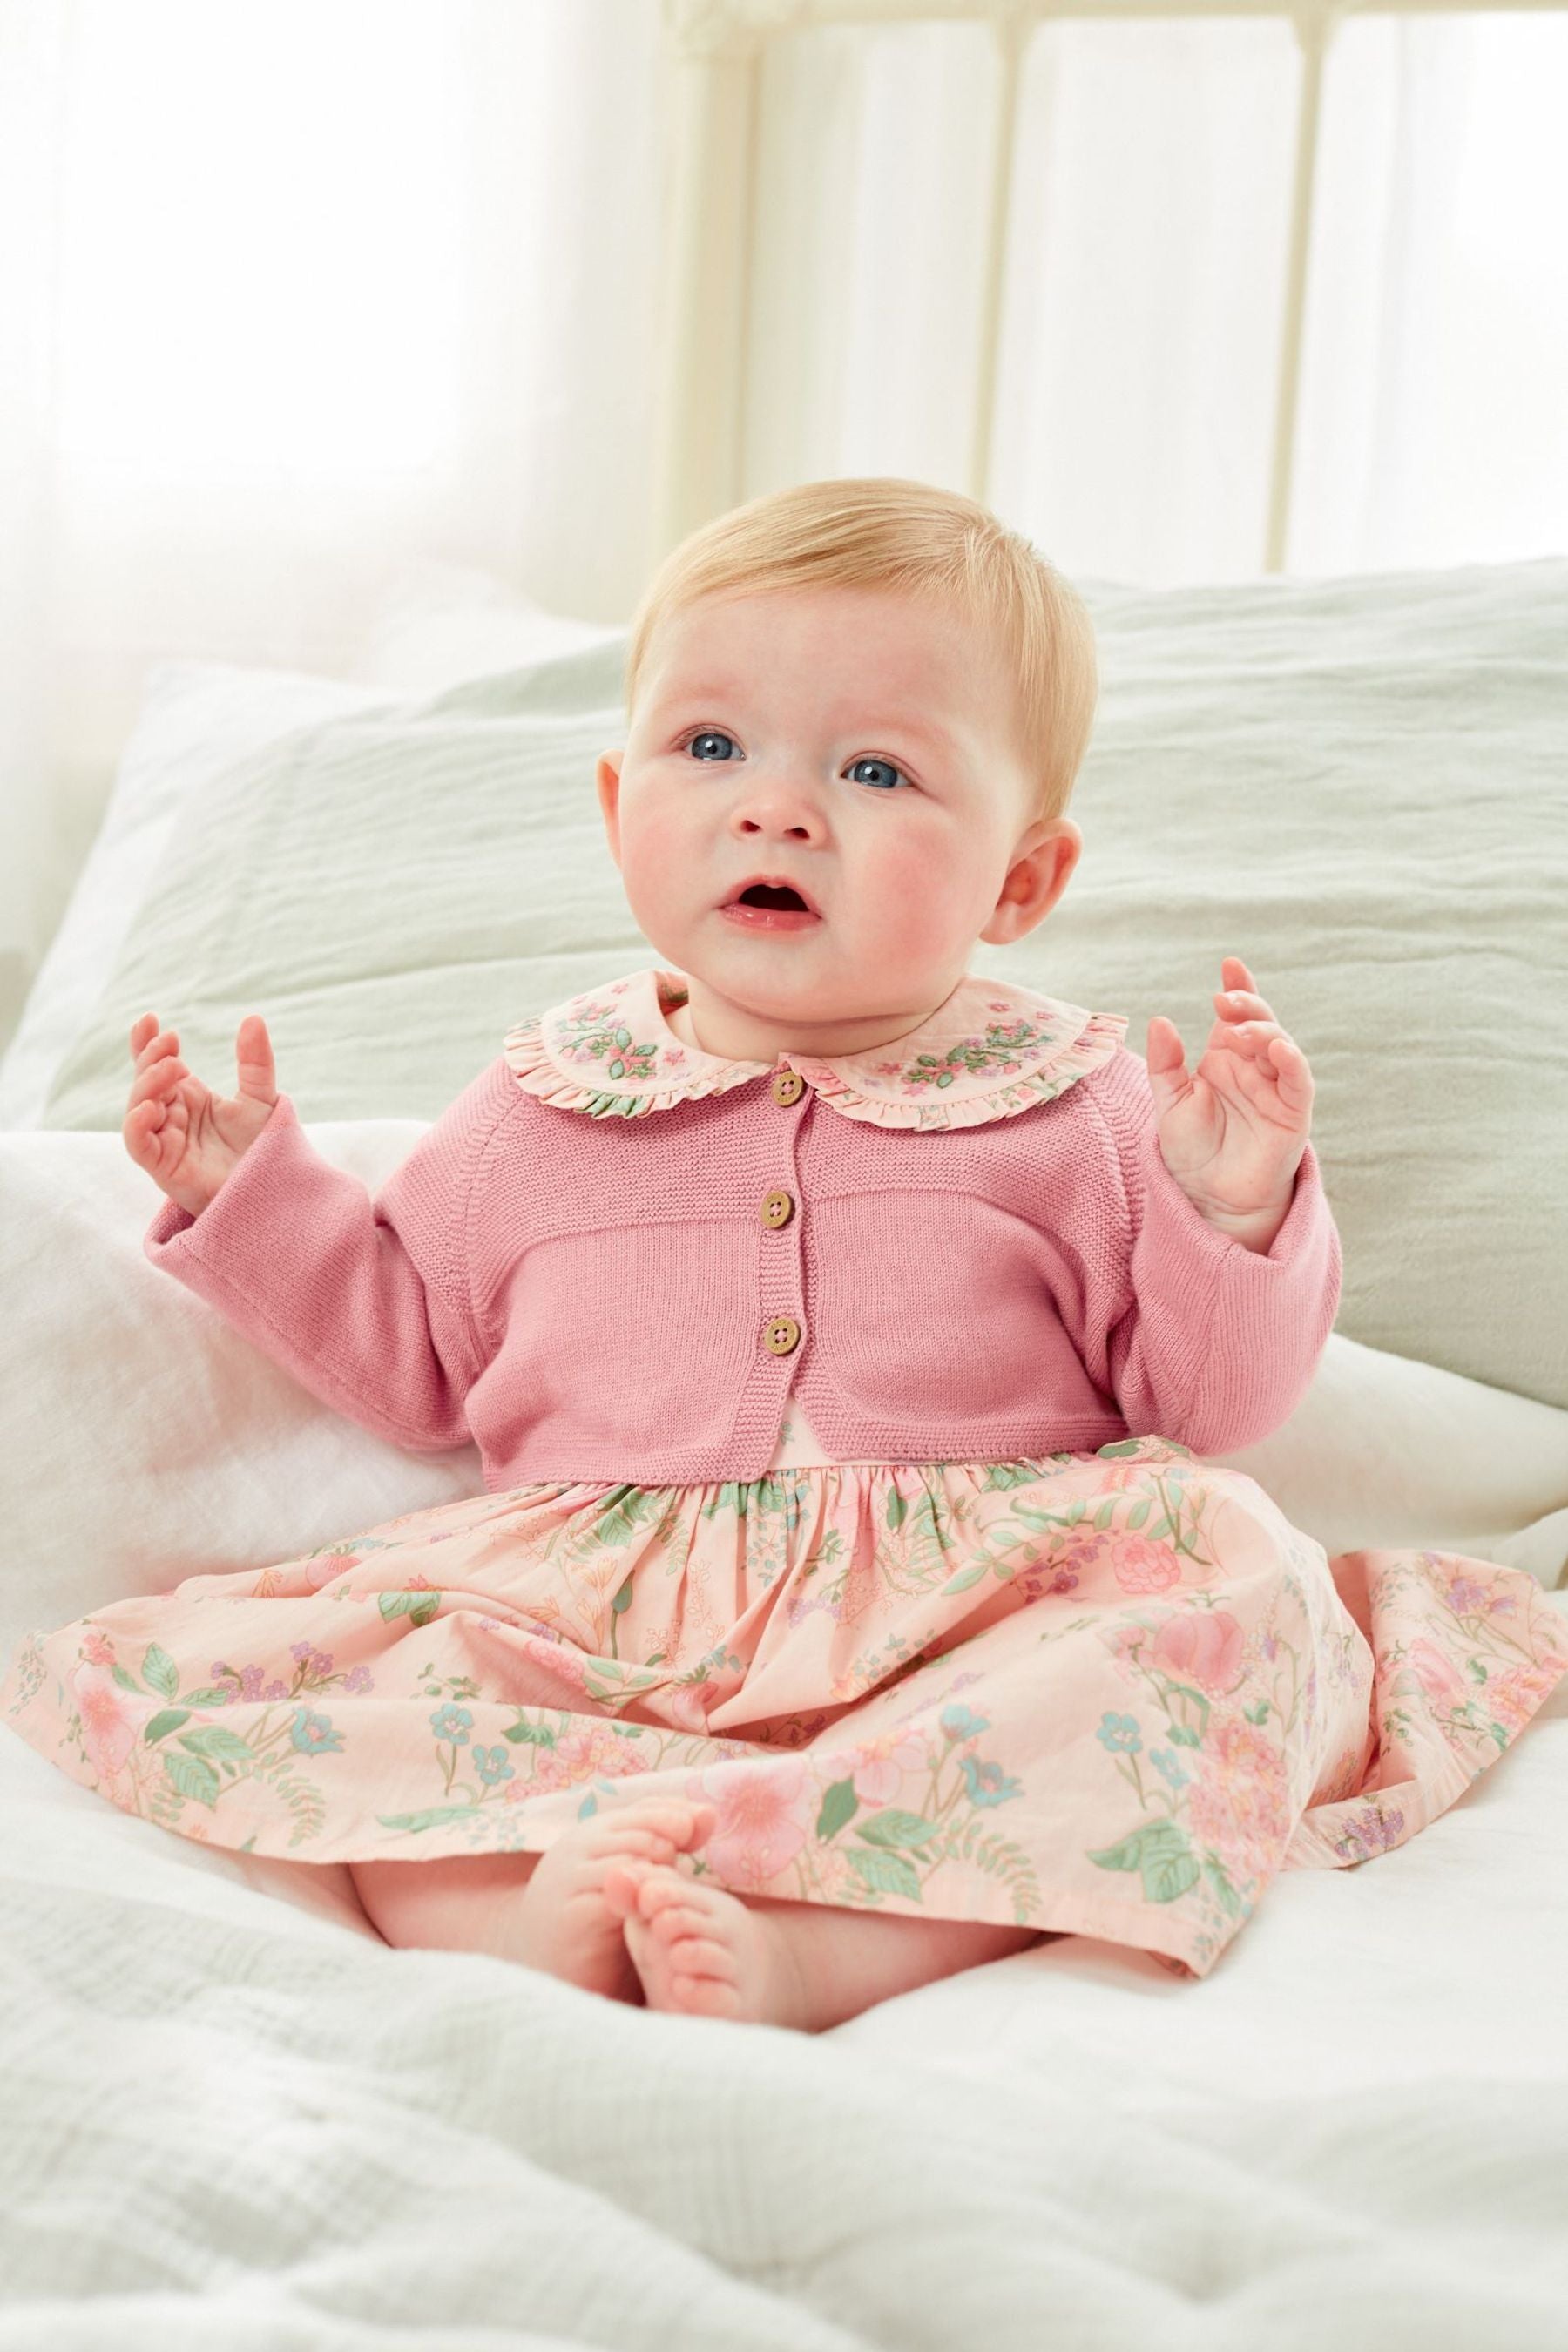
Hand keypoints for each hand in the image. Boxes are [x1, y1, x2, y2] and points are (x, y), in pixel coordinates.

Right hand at [123, 1012, 279, 1217]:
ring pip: (138, 1109)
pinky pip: (139, 1145)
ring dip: (148, 1085)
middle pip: (145, 1083)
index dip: (147, 1043)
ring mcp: (166, 1142)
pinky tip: (148, 1107)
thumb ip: (255, 1062)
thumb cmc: (264, 1150)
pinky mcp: (164, 1168)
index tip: (151, 1019)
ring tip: (173, 1068)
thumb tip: (253, 1018)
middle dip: (152, 1060)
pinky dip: (136, 1125)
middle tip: (172, 1048)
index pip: (157, 1065)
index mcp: (188, 1098)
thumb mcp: (263, 1099)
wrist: (275, 1192)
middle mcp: (172, 1117)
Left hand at [1144, 956, 1312, 1242]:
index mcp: (1225, 1059)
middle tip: (1223, 1000)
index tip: (1229, 966)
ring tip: (1238, 1031)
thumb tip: (1160, 1020)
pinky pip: (1298, 1082)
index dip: (1238, 988)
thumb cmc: (1193, 1151)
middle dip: (1246, 1005)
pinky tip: (1280, 1048)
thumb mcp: (1169, 1104)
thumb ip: (1165, 1065)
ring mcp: (1275, 1088)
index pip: (1236, 1015)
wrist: (1210, 1198)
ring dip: (1264, 1032)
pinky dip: (1293, 1063)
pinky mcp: (1292, 1113)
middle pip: (1259, 1023)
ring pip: (1280, 1046)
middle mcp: (1253, 1067)